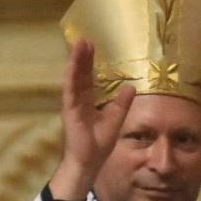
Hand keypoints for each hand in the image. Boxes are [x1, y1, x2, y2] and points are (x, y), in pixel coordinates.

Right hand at [49, 39, 135, 200]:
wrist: (88, 162)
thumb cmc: (98, 145)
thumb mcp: (115, 119)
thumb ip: (121, 104)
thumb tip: (131, 87)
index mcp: (87, 103)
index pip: (88, 79)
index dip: (89, 64)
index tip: (92, 46)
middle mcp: (78, 101)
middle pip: (80, 74)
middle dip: (82, 57)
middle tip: (85, 38)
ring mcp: (72, 104)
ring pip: (74, 78)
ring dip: (76, 61)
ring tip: (79, 43)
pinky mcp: (69, 110)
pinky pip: (70, 89)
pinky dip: (71, 75)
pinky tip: (73, 62)